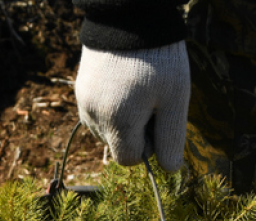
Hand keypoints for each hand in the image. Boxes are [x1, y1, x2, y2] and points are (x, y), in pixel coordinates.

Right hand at [75, 42, 189, 171]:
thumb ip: (171, 138)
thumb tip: (169, 169)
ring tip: (138, 91)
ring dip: (124, 121)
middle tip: (152, 101)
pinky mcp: (80, 89)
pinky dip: (112, 107)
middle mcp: (93, 116)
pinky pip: (97, 113)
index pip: (130, 159)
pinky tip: (124, 84)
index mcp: (117, 122)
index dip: (149, 146)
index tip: (159, 119)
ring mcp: (83, 102)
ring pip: (106, 130)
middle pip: (117, 145)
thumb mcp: (175, 100)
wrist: (130, 16)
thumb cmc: (159, 60)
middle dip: (136, 133)